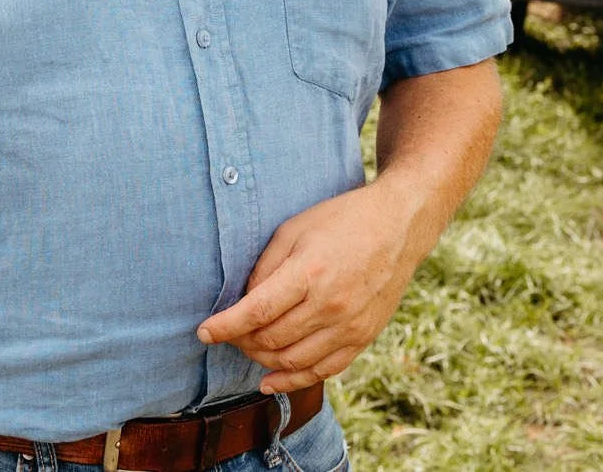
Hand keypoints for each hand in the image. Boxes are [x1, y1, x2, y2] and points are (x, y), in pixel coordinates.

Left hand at [195, 180, 423, 393]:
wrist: (398, 226)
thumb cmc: (340, 220)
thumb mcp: (293, 230)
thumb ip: (265, 268)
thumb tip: (243, 302)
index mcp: (310, 273)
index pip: (256, 312)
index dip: (225, 326)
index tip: (204, 332)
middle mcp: (331, 306)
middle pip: (271, 340)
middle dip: (241, 340)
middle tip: (227, 333)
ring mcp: (350, 326)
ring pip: (293, 361)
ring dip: (262, 360)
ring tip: (246, 347)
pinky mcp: (363, 338)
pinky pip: (323, 370)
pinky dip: (293, 380)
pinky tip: (269, 381)